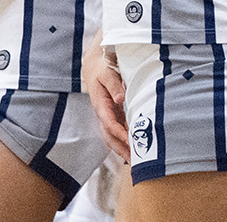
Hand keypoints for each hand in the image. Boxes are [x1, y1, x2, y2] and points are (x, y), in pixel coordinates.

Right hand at [83, 44, 129, 160]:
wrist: (94, 66)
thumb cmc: (102, 69)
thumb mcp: (108, 73)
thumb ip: (114, 85)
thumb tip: (120, 99)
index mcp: (100, 104)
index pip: (110, 123)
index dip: (119, 133)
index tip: (129, 141)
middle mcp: (102, 113)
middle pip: (109, 135)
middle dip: (119, 148)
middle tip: (133, 159)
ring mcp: (106, 114)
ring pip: (111, 136)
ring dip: (121, 148)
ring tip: (133, 159)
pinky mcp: (111, 114)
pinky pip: (115, 130)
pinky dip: (122, 140)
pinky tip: (131, 147)